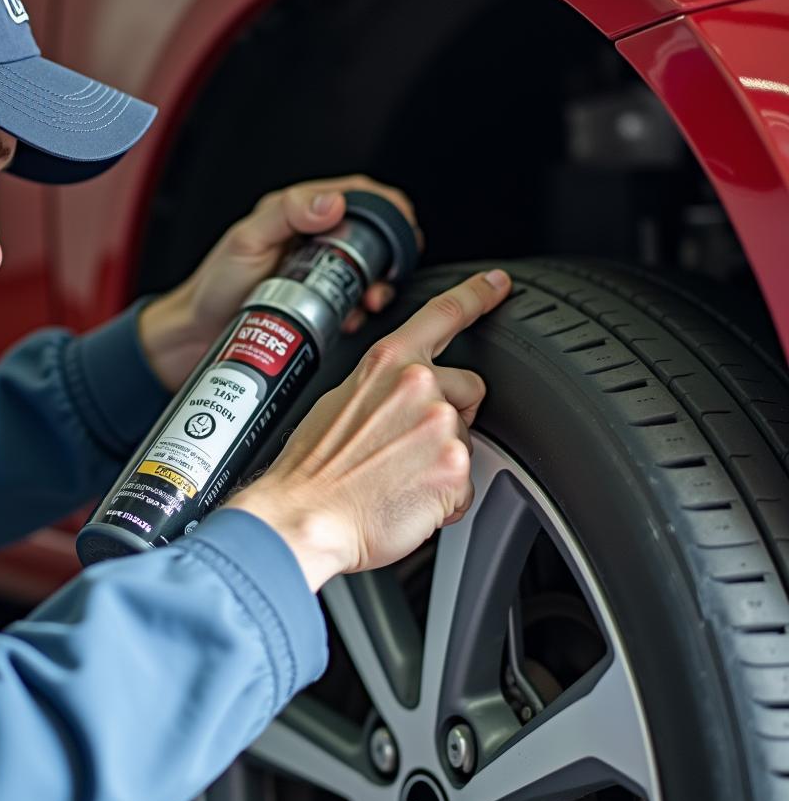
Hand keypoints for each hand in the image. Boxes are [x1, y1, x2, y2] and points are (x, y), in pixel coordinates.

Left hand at [137, 176, 419, 391]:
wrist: (195, 337)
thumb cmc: (213, 286)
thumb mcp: (247, 240)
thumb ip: (287, 213)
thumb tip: (332, 202)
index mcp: (299, 215)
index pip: (358, 197)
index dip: (387, 207)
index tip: (401, 225)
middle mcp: (313, 243)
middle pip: (372, 238)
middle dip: (388, 257)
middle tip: (384, 276)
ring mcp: (318, 276)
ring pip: (367, 274)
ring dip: (378, 288)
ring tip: (369, 301)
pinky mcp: (319, 308)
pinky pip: (353, 306)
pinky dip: (360, 313)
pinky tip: (350, 320)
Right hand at [226, 269, 511, 590]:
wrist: (302, 517)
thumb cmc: (311, 469)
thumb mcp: (338, 402)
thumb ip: (382, 386)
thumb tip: (397, 394)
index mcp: (388, 362)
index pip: (443, 314)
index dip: (478, 294)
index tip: (498, 283)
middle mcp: (419, 384)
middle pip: (469, 389)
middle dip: (451, 416)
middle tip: (405, 446)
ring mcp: (440, 425)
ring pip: (467, 440)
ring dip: (443, 462)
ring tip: (397, 479)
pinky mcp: (454, 469)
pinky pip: (466, 485)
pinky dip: (443, 500)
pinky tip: (407, 501)